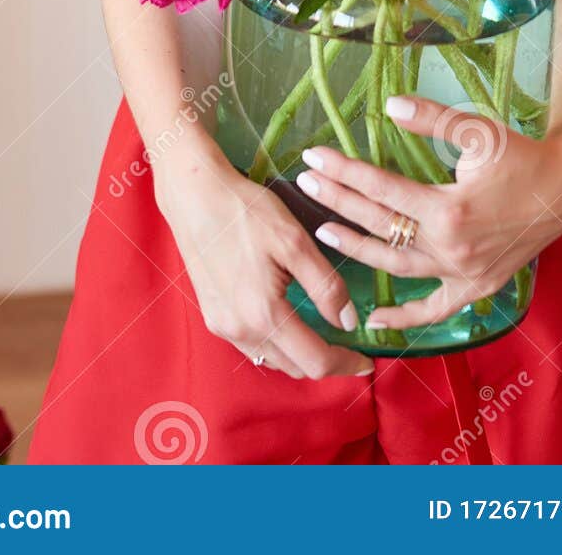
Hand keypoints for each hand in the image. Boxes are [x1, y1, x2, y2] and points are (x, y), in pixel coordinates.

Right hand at [154, 135, 373, 379]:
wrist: (194, 195)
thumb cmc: (246, 212)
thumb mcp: (295, 242)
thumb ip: (326, 286)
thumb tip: (347, 323)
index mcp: (264, 314)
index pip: (314, 361)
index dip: (345, 365)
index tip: (366, 361)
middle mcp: (240, 331)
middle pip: (294, 367)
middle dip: (324, 360)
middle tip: (347, 343)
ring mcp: (222, 326)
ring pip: (272, 359)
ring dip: (299, 354)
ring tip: (320, 331)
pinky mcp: (212, 316)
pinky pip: (253, 345)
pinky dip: (276, 342)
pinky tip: (285, 318)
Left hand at [293, 94, 561, 330]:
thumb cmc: (520, 157)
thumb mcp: (478, 131)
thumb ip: (432, 119)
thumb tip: (391, 106)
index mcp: (448, 210)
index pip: (381, 190)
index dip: (343, 172)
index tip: (313, 158)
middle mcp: (450, 248)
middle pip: (380, 225)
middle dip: (339, 202)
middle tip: (305, 183)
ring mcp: (462, 273)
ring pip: (396, 267)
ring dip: (357, 251)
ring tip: (323, 232)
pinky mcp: (475, 287)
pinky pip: (434, 309)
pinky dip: (406, 318)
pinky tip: (375, 319)